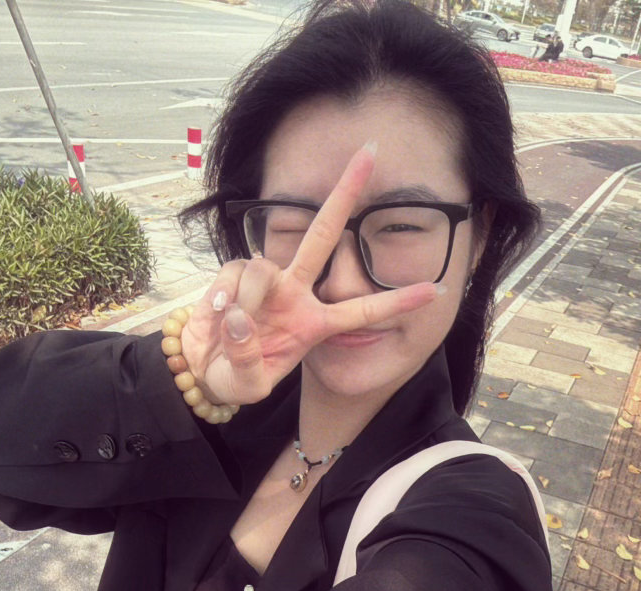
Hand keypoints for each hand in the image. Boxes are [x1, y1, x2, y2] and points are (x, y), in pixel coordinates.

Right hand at [180, 145, 441, 405]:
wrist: (203, 369)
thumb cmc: (236, 378)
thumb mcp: (248, 387)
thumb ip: (248, 360)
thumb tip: (240, 316)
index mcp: (315, 324)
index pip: (363, 310)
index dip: (398, 301)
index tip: (438, 290)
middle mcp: (296, 294)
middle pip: (325, 235)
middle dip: (345, 194)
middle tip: (370, 153)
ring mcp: (265, 282)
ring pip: (262, 267)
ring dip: (248, 299)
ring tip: (233, 327)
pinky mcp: (232, 277)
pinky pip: (230, 278)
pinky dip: (221, 301)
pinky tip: (217, 317)